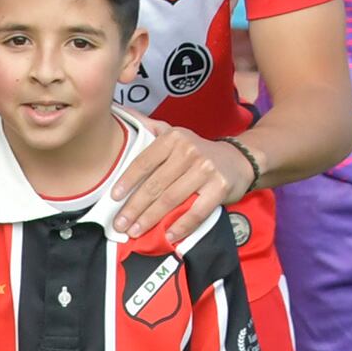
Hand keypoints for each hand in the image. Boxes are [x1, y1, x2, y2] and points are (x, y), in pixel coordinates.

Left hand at [110, 123, 235, 247]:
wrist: (238, 159)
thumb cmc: (198, 152)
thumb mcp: (176, 135)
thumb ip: (151, 129)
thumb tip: (125, 115)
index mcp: (173, 138)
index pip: (143, 162)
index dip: (126, 182)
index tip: (113, 199)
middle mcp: (189, 151)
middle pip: (155, 185)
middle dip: (134, 207)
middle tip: (120, 224)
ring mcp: (206, 170)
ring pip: (171, 199)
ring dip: (151, 219)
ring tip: (136, 231)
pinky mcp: (221, 188)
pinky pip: (197, 211)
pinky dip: (181, 225)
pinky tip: (169, 236)